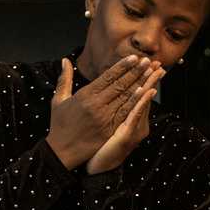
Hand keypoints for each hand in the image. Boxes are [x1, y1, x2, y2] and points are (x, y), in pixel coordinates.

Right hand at [45, 55, 157, 169]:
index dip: (122, 66)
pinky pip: (126, 113)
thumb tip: (65, 60)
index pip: (108, 77)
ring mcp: (104, 117)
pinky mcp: (109, 129)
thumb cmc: (59, 125)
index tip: (134, 57)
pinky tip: (145, 93)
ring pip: (126, 97)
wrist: (61, 152)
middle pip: (120, 85)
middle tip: (147, 61)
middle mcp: (96, 104)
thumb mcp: (58, 100)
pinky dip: (136, 102)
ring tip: (150, 73)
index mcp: (85, 95)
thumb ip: (64, 79)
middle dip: (135, 72)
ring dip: (140, 84)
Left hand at [85, 64, 165, 173]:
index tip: (148, 63)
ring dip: (150, 86)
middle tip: (158, 62)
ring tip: (156, 71)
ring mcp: (132, 130)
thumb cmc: (99, 146)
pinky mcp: (127, 136)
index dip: (143, 79)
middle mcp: (134, 123)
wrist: (96, 167)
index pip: (137, 95)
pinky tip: (145, 91)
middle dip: (150, 78)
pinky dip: (140, 103)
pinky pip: (134, 117)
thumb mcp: (107, 126)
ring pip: (142, 104)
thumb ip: (109, 108)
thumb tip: (109, 93)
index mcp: (128, 118)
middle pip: (143, 97)